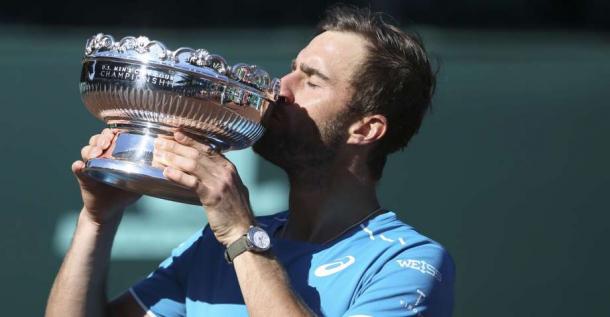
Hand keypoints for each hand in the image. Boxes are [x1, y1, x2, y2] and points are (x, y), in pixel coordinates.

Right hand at [72, 128, 140, 224]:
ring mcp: (91, 166)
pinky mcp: (83, 177)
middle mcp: (101, 157)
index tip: (115, 135)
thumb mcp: (139, 182)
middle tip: (105, 144)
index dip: (112, 133)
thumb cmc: (125, 193)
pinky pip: (78, 169)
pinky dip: (77, 167)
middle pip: (97, 140)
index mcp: (114, 154)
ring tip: (95, 154)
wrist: (109, 211)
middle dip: (101, 138)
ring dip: (90, 149)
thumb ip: (148, 174)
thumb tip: (166, 167)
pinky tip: (79, 166)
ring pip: (87, 150)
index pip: (111, 137)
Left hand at [153, 131, 254, 245]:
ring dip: (174, 158)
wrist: (243, 229)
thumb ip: (220, 177)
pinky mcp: (212, 196)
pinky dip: (178, 176)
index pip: (207, 149)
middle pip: (197, 154)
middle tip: (161, 142)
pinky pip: (192, 182)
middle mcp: (225, 172)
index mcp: (229, 168)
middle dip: (177, 146)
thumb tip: (202, 170)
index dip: (191, 140)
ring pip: (193, 165)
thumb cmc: (235, 211)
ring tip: (159, 155)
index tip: (176, 133)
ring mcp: (219, 183)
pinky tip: (166, 172)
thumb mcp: (232, 188)